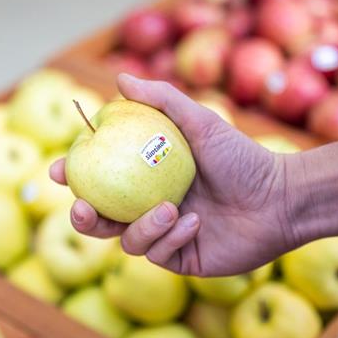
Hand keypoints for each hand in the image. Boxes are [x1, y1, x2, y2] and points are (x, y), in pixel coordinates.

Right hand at [49, 74, 296, 276]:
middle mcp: (149, 206)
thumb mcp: (201, 122)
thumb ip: (161, 101)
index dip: (72, 176)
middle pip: (100, 219)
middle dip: (83, 218)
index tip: (57, 170)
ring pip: (127, 240)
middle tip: (83, 208)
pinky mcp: (182, 259)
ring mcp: (164, 235)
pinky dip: (171, 238)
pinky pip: (158, 254)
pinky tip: (195, 224)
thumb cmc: (243, 158)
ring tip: (170, 209)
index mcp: (147, 176)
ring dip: (141, 227)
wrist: (280, 199)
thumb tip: (119, 78)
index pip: (99, 178)